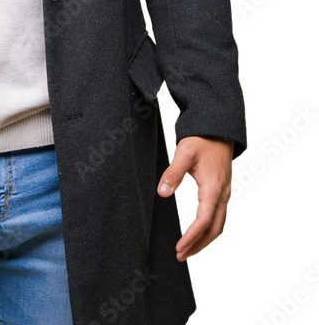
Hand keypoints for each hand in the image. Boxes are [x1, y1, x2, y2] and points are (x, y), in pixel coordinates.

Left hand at [156, 135, 233, 260]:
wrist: (218, 129)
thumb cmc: (201, 139)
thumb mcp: (184, 152)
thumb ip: (173, 173)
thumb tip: (162, 192)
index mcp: (213, 187)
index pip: (204, 220)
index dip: (192, 237)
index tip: (179, 248)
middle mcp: (222, 194)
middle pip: (214, 229)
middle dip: (198, 245)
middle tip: (180, 255)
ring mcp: (224, 193)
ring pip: (218, 225)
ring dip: (204, 240)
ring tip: (187, 249)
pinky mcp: (222, 191)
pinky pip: (218, 216)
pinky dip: (209, 229)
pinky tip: (198, 232)